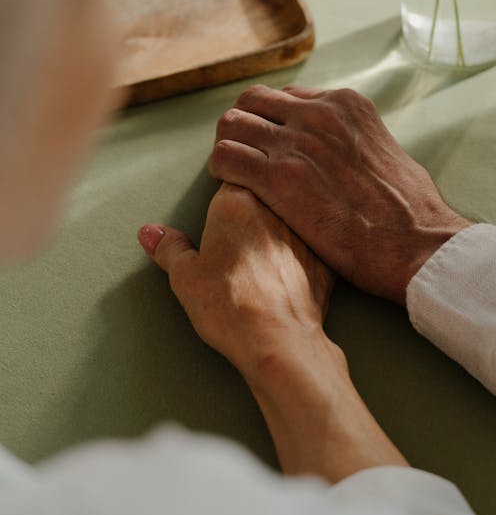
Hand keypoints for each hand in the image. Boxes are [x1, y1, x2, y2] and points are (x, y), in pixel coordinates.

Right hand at [138, 183, 334, 388]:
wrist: (278, 338)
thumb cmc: (228, 304)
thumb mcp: (185, 277)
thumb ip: (170, 248)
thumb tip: (150, 232)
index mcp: (235, 201)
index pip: (233, 175)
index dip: (227, 191)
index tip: (222, 210)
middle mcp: (273, 206)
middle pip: (264, 193)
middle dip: (255, 207)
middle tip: (241, 237)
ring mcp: (303, 230)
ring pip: (290, 217)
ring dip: (281, 228)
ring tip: (266, 259)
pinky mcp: (325, 255)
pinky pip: (313, 245)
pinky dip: (303, 254)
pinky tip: (292, 275)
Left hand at [209, 87, 470, 304]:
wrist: (417, 242)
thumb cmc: (411, 212)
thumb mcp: (388, 151)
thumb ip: (358, 141)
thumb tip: (349, 152)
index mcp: (346, 104)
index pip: (288, 96)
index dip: (273, 121)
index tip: (271, 144)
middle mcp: (318, 114)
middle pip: (253, 101)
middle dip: (244, 126)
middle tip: (245, 156)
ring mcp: (296, 142)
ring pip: (231, 124)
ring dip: (227, 146)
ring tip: (233, 173)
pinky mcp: (278, 178)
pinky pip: (225, 157)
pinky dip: (221, 170)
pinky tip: (231, 188)